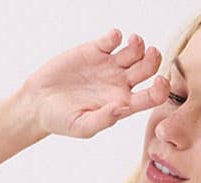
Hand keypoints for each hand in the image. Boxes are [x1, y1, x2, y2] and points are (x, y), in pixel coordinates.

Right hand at [22, 27, 170, 138]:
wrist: (39, 103)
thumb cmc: (62, 121)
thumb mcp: (82, 127)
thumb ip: (103, 120)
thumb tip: (120, 108)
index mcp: (123, 104)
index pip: (151, 97)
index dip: (161, 90)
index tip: (160, 82)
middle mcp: (120, 84)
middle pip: (147, 69)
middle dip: (153, 60)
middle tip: (152, 53)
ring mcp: (108, 66)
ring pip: (133, 52)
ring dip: (139, 45)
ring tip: (134, 41)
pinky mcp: (94, 51)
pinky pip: (111, 40)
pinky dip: (115, 36)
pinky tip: (112, 39)